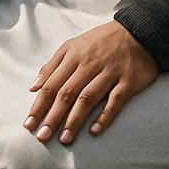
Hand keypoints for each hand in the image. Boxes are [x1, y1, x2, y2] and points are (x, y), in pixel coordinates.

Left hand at [25, 20, 158, 145]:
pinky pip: (115, 100)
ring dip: (75, 120)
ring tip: (64, 139)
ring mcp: (110, 72)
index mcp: (74, 57)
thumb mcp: (73, 45)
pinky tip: (95, 131)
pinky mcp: (129, 81)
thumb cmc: (101, 41)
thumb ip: (53, 65)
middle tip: (42, 137)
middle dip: (52, 117)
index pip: (52, 85)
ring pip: (88, 98)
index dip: (39, 106)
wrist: (139, 30)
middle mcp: (90, 64)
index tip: (29, 125)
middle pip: (67, 94)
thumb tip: (33, 87)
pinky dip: (105, 116)